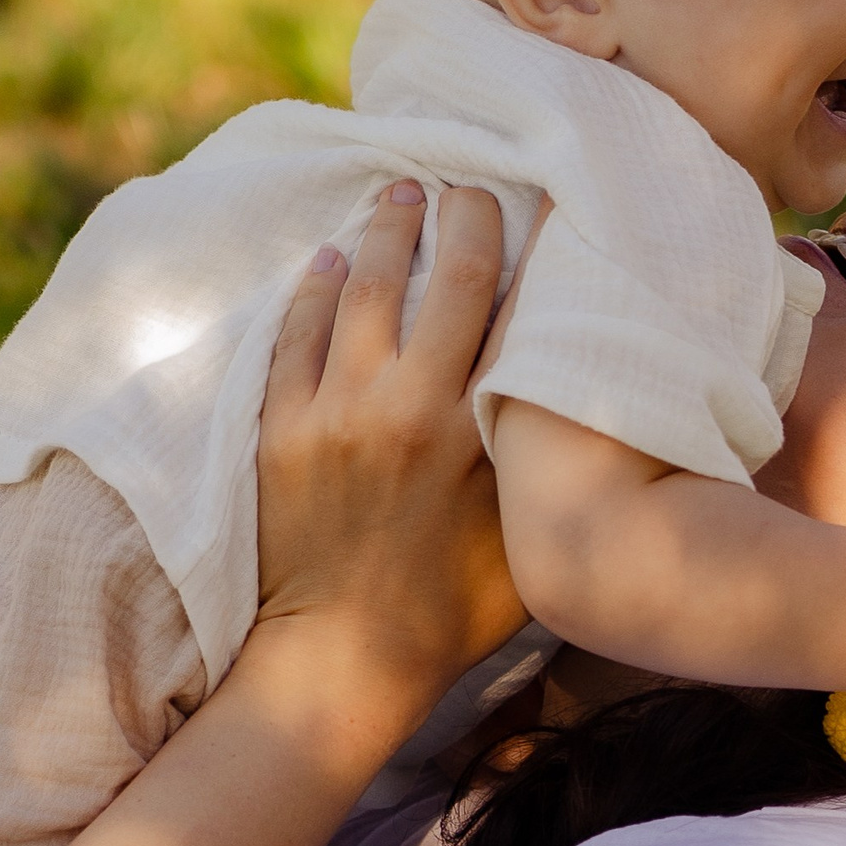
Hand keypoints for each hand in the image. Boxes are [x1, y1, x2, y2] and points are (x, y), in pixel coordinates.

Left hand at [253, 180, 529, 693]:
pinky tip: (326, 260)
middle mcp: (400, 406)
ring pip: (356, 292)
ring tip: (394, 195)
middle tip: (461, 184)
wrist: (343, 661)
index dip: (514, 242)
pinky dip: (312, 292)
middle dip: (451, 220)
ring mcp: (331, 414)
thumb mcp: (524, 533)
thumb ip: (539, 456)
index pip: (499, 303)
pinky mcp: (279, 431)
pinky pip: (294, 337)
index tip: (528, 201)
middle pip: (433, 280)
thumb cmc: (452, 611)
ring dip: (379, 236)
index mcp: (468, 429)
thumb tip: (565, 391)